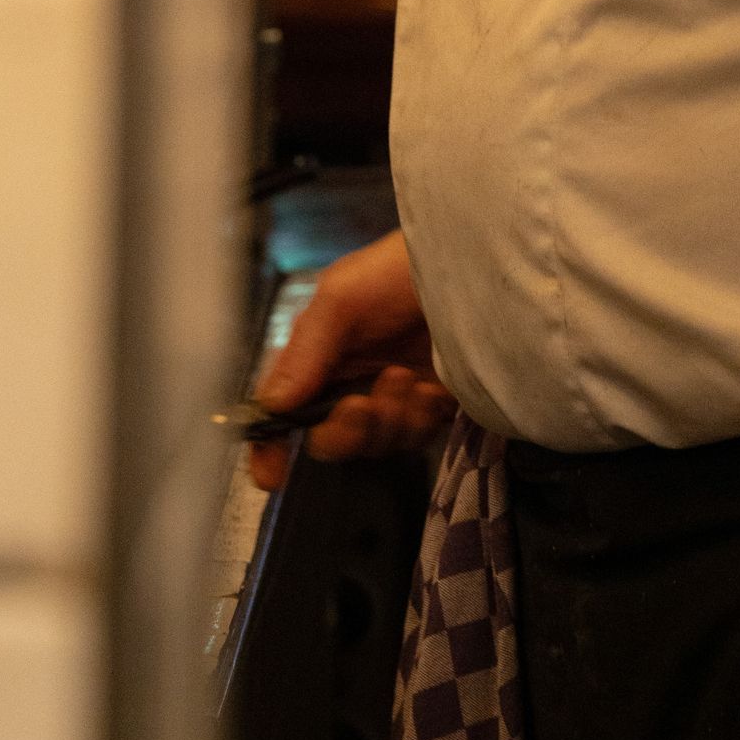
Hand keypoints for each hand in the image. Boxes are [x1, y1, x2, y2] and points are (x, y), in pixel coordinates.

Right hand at [247, 232, 453, 489]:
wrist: (469, 266)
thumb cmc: (398, 268)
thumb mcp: (341, 295)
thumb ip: (305, 350)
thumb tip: (272, 405)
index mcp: (317, 356)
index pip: (282, 411)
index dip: (271, 445)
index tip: (273, 473)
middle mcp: (349, 380)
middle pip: (329, 439)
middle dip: (343, 430)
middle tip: (361, 404)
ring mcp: (391, 397)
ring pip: (373, 443)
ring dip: (387, 417)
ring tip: (404, 377)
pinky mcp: (429, 405)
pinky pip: (413, 436)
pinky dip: (419, 416)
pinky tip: (430, 384)